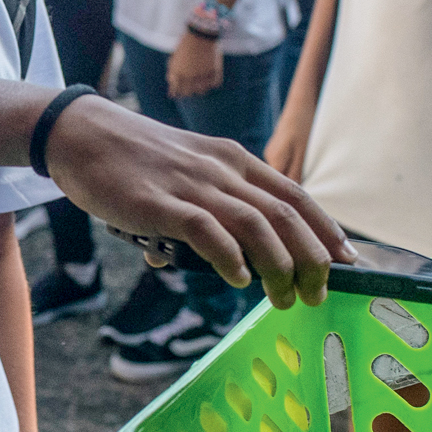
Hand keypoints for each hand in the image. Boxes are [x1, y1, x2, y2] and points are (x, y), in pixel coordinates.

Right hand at [43, 96, 358, 307]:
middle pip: (285, 214)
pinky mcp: (159, 202)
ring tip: (284, 297)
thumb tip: (234, 258)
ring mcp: (192, 185)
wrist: (83, 134)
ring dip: (278, 266)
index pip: (295, 196)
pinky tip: (238, 279)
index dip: (326, 230)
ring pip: (255, 224)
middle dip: (312, 257)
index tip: (349, 260)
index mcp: (234, 161)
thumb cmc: (137, 160)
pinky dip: (228, 257)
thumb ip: (217, 207)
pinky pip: (205, 230)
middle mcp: (223, 170)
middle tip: (318, 293)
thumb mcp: (191, 172)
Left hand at [167, 31, 223, 98]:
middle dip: (188, 92)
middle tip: (190, 89)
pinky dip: (212, 84)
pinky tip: (211, 82)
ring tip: (201, 86)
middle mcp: (189, 76)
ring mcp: (202, 74)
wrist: (200, 34)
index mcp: (178, 73)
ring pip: (201, 91)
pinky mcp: (213, 71)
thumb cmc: (185, 44)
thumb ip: (172, 71)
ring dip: (200, 90)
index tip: (178, 93)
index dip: (177, 92)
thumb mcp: (174, 57)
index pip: (176, 90)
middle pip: (188, 92)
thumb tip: (169, 82)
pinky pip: (214, 84)